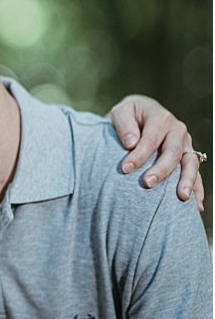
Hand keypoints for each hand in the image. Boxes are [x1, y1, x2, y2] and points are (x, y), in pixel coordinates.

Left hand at [110, 95, 204, 210]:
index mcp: (160, 117)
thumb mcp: (121, 112)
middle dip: (161, 169)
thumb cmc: (129, 115)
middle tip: (147, 183)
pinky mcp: (189, 156)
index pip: (151, 139)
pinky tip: (196, 206)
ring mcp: (186, 144)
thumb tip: (130, 143)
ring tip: (181, 197)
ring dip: (187, 180)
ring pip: (190, 163)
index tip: (125, 169)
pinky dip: (198, 189)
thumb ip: (124, 124)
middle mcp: (177, 129)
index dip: (139, 155)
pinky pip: (197, 173)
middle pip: (172, 152)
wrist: (141, 114)